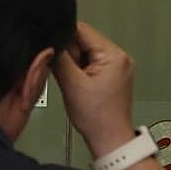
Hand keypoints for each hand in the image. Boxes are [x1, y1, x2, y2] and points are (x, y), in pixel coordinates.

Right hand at [52, 22, 136, 157]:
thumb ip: (60, 59)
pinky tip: (79, 85)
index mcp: (113, 55)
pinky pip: (90, 63)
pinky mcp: (112, 75)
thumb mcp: (71, 84)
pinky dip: (80, 71)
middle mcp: (119, 57)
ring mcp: (117, 66)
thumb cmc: (97, 118)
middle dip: (69, 54)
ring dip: (74, 63)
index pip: (83, 30)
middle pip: (84, 40)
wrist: (109, 139)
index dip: (63, 37)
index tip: (52, 48)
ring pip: (85, 52)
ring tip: (75, 83)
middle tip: (67, 74)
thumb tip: (50, 43)